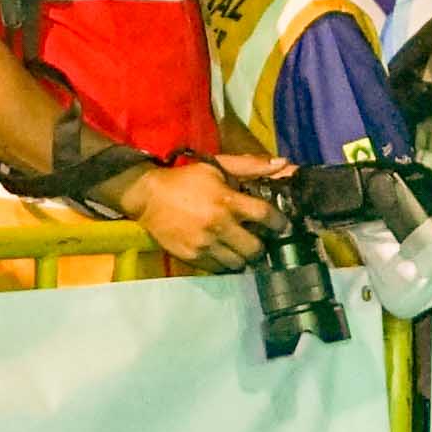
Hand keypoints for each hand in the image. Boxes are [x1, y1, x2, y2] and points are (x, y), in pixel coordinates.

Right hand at [121, 156, 277, 271]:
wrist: (149, 197)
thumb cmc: (186, 180)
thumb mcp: (217, 166)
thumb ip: (251, 166)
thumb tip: (282, 162)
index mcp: (227, 201)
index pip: (265, 216)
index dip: (279, 222)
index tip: (281, 225)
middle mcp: (218, 225)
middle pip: (255, 248)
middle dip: (262, 244)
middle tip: (259, 239)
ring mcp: (205, 244)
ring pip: (239, 263)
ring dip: (243, 256)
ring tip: (240, 247)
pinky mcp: (192, 257)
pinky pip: (219, 269)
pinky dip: (225, 263)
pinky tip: (223, 252)